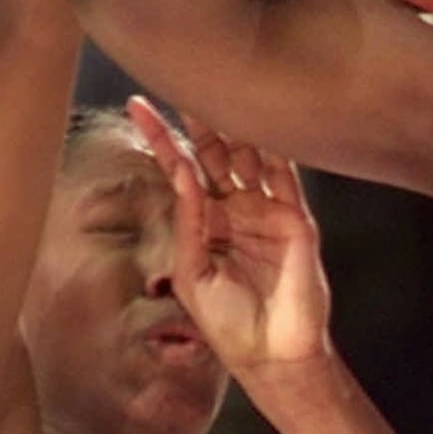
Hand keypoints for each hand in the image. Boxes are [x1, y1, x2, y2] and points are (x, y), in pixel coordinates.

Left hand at [126, 98, 329, 375]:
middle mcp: (237, 210)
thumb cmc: (229, 325)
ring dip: (234, 124)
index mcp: (208, 223)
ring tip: (216, 85)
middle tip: (180, 78)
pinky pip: (283, 177)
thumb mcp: (191, 272)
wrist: (271, 355)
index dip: (161, 137)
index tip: (138, 104)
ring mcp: (267, 212)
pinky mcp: (295, 221)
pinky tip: (259, 119)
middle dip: (199, 118)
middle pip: (216, 152)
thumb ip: (188, 222)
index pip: (181, 169)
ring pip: (250, 155)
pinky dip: (273, 148)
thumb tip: (180, 172)